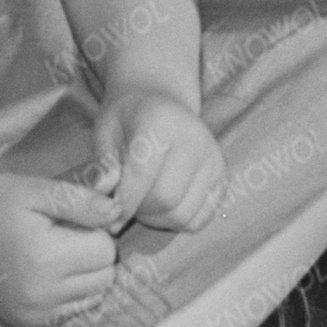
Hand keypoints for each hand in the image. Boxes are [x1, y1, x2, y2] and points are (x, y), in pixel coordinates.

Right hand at [0, 170, 127, 326]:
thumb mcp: (38, 189)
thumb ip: (81, 201)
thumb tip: (118, 213)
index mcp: (44, 259)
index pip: (106, 251)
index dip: (95, 231)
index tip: (68, 221)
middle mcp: (39, 296)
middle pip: (104, 278)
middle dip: (93, 254)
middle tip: (63, 236)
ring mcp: (32, 315)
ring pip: (93, 297)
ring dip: (84, 276)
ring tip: (54, 254)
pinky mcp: (27, 324)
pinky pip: (72, 311)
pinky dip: (69, 293)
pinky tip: (45, 273)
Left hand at [94, 88, 226, 239]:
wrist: (160, 103)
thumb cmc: (127, 121)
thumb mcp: (104, 134)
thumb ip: (104, 170)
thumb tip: (109, 207)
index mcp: (160, 119)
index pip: (141, 173)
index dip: (122, 202)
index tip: (110, 214)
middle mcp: (194, 137)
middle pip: (165, 198)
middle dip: (140, 211)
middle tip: (128, 204)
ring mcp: (213, 157)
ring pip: (182, 214)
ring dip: (157, 219)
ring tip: (145, 203)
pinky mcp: (222, 177)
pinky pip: (200, 219)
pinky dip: (178, 222)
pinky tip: (165, 206)